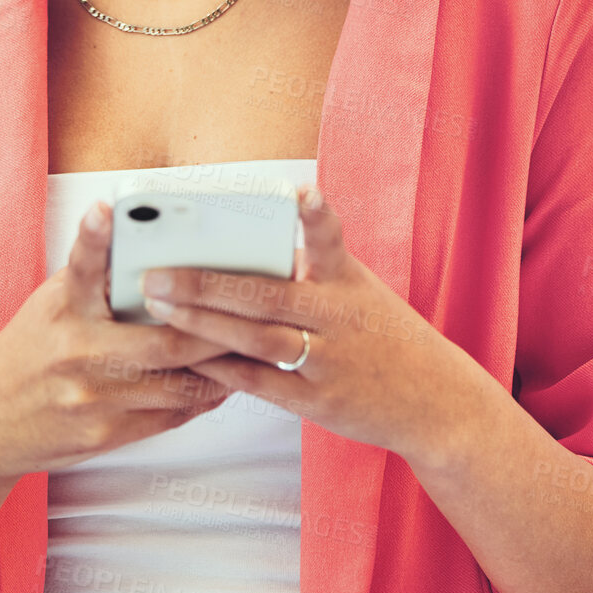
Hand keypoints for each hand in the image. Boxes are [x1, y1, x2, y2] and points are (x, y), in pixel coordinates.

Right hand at [0, 201, 237, 485]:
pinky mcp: (104, 435)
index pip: (80, 267)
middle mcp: (76, 352)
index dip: (94, 237)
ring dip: (221, 368)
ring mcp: (92, 399)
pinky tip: (224, 381)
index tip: (104, 209)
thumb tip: (150, 247)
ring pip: (177, 384)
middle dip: (216, 331)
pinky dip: (202, 397)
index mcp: (62, 309)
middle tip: (255, 313)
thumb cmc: (30, 350)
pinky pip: (169, 416)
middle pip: (164, 342)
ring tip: (255, 349)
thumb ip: (95, 279)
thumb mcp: (52, 303)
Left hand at [138, 185, 448, 462]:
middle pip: (264, 294)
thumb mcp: (356, 289)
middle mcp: (337, 314)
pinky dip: (220, 369)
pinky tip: (185, 356)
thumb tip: (235, 251)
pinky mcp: (318, 401)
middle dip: (205, 283)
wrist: (435, 401)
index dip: (316, 214)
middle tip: (156, 272)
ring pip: (254, 338)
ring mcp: (327, 359)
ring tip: (159, 308)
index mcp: (345, 278)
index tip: (302, 191)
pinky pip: (258, 382)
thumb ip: (306, 269)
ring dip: (201, 324)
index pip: (330, 238)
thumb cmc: (380, 333)